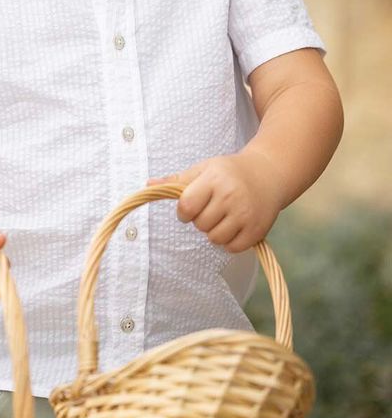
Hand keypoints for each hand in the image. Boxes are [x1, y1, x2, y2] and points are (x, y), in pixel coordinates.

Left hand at [146, 151, 284, 252]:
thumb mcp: (204, 168)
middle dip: (201, 219)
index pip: (186, 206)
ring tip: (223, 216)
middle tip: (212, 207)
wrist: (269, 174)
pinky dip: (229, 242)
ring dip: (214, 232)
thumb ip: (177, 180)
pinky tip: (234, 226)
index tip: (189, 207)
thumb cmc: (229, 171)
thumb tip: (148, 185)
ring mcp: (245, 214)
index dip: (183, 211)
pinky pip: (232, 248)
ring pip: (215, 239)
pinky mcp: (257, 230)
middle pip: (200, 225)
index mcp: (214, 179)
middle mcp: (230, 196)